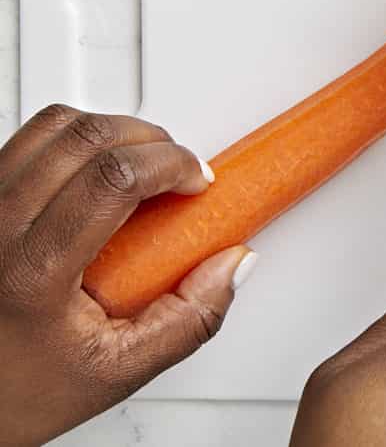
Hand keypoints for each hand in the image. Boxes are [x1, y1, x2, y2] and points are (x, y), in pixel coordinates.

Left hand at [0, 104, 257, 446]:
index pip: (112, 178)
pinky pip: (28, 140)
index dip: (171, 162)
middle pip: (86, 137)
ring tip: (138, 162)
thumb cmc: (17, 391)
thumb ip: (189, 320)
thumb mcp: (119, 370)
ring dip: (112, 129)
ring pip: (53, 125)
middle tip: (176, 168)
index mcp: (33, 271)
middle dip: (152, 138)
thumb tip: (233, 264)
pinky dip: (73, 139)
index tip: (196, 180)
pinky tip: (94, 170)